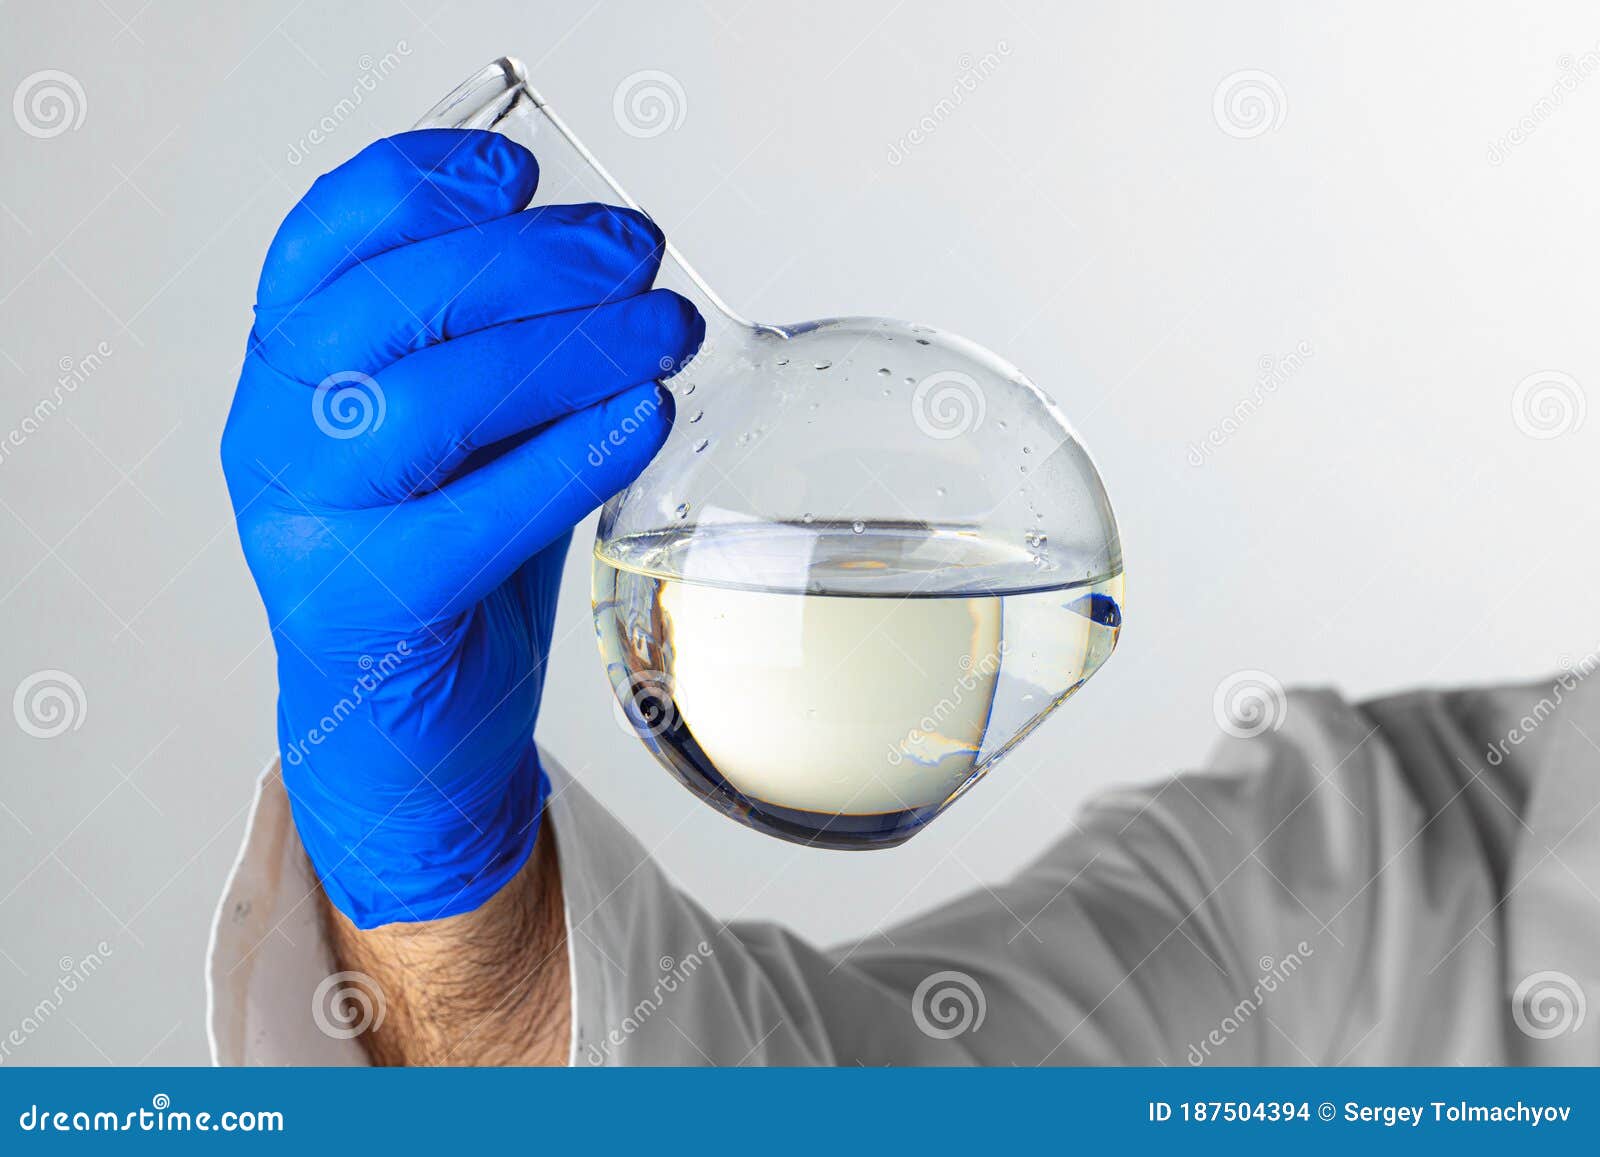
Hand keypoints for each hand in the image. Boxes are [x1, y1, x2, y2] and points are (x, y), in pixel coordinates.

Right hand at [221, 129, 701, 927]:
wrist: (413, 734)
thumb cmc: (452, 567)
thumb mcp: (470, 437)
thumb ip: (504, 353)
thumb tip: (616, 261)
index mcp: (290, 367)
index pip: (327, 238)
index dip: (422, 183)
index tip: (525, 171)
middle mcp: (276, 433)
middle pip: (388, 308)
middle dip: (531, 262)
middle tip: (639, 254)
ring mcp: (305, 524)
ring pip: (424, 404)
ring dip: (568, 350)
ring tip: (666, 334)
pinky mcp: (360, 607)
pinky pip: (469, 517)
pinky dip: (568, 459)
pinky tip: (644, 421)